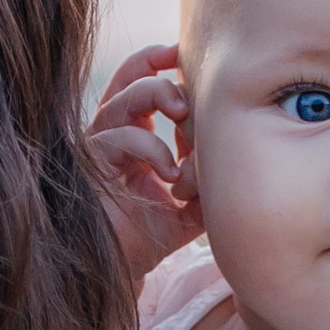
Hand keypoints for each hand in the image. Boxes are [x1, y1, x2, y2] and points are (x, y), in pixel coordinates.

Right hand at [89, 44, 199, 278]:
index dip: (160, 63)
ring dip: (159, 98)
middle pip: (130, 78)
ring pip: (124, 99)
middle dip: (163, 77)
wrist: (117, 272)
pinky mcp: (92, 167)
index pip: (140, 81)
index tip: (185, 57)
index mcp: (130, 134)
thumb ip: (207, 178)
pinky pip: (120, 137)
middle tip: (189, 97)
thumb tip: (237, 156)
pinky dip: (151, 147)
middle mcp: (110, 133)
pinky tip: (170, 174)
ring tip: (184, 119)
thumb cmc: (147, 237)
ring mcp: (98, 148)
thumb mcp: (188, 204)